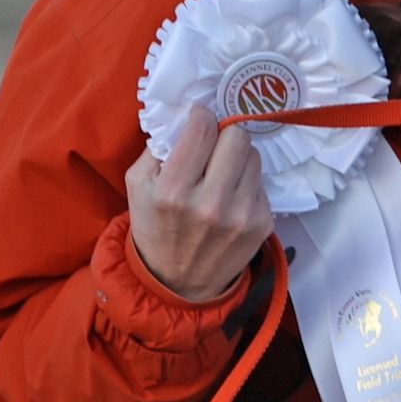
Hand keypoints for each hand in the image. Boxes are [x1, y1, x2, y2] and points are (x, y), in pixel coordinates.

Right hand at [124, 105, 273, 301]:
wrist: (178, 285)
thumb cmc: (155, 227)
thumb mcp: (138, 186)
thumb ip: (158, 147)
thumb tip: (187, 117)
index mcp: (173, 191)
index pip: (203, 129)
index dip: (201, 116)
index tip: (198, 120)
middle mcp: (210, 203)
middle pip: (237, 136)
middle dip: (224, 135)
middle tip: (213, 146)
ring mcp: (241, 215)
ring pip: (254, 156)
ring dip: (238, 158)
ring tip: (221, 173)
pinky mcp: (262, 224)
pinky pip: (261, 182)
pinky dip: (246, 183)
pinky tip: (231, 197)